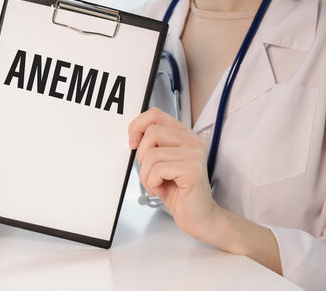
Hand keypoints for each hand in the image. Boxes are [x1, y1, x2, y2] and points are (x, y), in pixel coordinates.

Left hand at [128, 108, 217, 239]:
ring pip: (151, 154)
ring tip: (158, 184)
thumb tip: (134, 134)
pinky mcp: (193, 169)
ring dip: (146, 175)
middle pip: (152, 132)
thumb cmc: (177, 191)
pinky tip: (163, 189)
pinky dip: (153, 183)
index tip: (133, 143)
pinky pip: (158, 169)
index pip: (155, 114)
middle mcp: (192, 141)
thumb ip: (151, 146)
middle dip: (142, 157)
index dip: (138, 126)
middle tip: (150, 173)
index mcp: (184, 136)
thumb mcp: (160, 164)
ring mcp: (194, 154)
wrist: (198, 217)